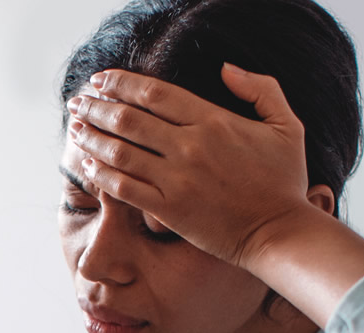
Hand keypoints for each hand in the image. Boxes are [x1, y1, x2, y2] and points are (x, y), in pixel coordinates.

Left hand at [66, 64, 322, 269]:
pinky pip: (125, 189)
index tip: (100, 80)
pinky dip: (102, 174)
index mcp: (213, 121)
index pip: (154, 93)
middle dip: (96, 107)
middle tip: (77, 103)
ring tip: (76, 128)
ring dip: (92, 137)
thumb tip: (226, 68)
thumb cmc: (285, 181)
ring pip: (120, 152)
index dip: (120, 83)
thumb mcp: (287, 125)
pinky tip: (89, 164)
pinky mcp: (170, 210)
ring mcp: (177, 180)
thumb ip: (260, 89)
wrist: (280, 233)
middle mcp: (190, 147)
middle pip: (129, 119)